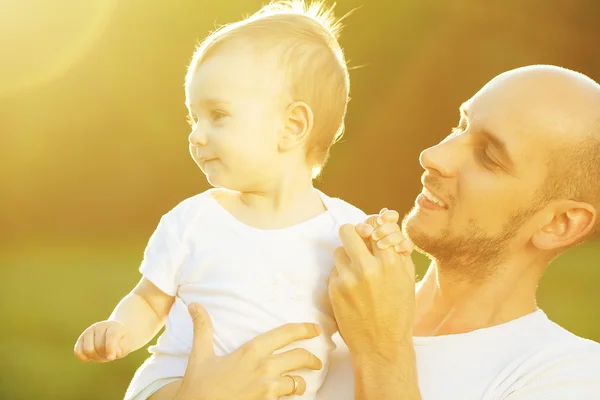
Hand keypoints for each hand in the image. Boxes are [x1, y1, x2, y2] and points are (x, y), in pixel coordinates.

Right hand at [73, 320, 131, 361]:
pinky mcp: (81, 338)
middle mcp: (100, 326)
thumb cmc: (122, 341)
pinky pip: (77, 351)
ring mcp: (89, 331)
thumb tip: (112, 355)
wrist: (114, 336)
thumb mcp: (127, 344)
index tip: (112, 358)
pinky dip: (84, 358)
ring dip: (95, 357)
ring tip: (102, 355)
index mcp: (114, 326)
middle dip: (105, 355)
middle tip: (110, 355)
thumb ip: (122, 348)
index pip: (111, 336)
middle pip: (99, 346)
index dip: (110, 348)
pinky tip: (91, 358)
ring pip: (88, 350)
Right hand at [175, 303, 322, 399]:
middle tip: (316, 361)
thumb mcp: (200, 354)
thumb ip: (202, 328)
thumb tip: (194, 305)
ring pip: (298, 382)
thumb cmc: (199, 385)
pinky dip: (289, 397)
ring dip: (301, 382)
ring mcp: (268, 389)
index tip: (316, 329)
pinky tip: (287, 397)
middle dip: (312, 359)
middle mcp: (264, 368)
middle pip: (300, 357)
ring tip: (300, 382)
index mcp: (252, 351)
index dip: (304, 329)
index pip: (286, 334)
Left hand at [328, 216, 415, 358]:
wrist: (382, 346)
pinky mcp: (335, 289)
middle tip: (357, 241)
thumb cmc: (398, 311)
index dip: (372, 225)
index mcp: (391, 263)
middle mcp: (369, 268)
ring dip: (346, 256)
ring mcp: (349, 279)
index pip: (375, 225)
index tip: (372, 232)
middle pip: (349, 230)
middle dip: (353, 234)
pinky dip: (341, 274)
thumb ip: (397, 247)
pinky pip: (334, 270)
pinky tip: (352, 289)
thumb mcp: (407, 278)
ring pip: (339, 249)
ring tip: (357, 271)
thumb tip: (386, 214)